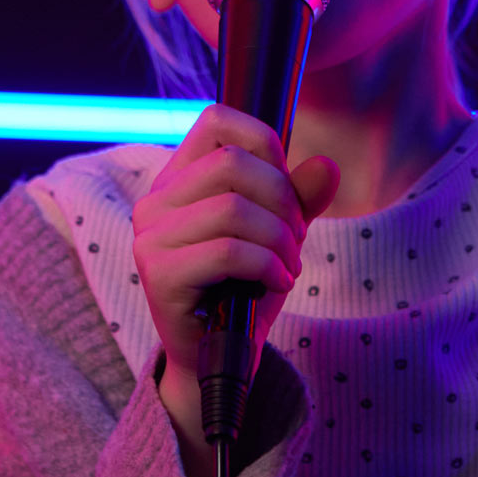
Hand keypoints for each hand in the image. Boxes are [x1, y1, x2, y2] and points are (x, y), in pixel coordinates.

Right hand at [131, 105, 337, 476]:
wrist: (220, 357)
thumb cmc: (244, 287)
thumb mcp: (280, 233)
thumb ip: (301, 197)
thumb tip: (326, 167)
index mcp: (180, 177)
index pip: (217, 119)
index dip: (264, 141)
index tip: (286, 186)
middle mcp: (155, 200)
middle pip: (233, 163)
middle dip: (282, 201)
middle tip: (295, 239)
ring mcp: (151, 237)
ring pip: (233, 208)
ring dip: (279, 239)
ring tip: (287, 265)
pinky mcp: (159, 275)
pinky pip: (228, 251)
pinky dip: (267, 265)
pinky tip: (276, 283)